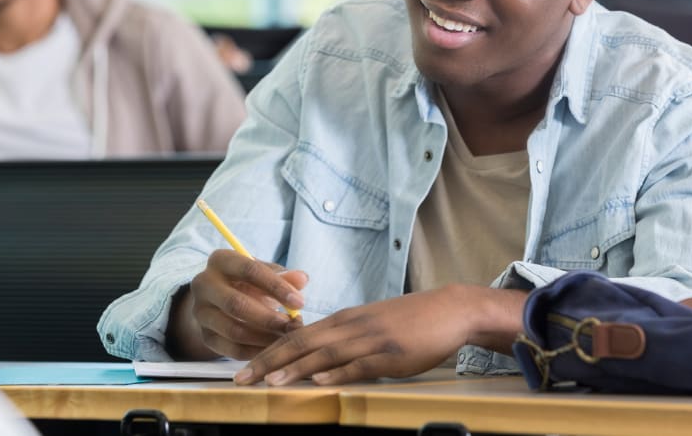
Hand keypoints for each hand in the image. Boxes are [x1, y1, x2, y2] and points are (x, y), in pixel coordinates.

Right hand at [181, 249, 307, 359]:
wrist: (221, 301)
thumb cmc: (250, 283)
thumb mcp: (265, 274)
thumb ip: (284, 277)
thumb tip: (302, 279)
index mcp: (220, 260)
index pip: (249, 270)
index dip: (276, 287)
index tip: (300, 302)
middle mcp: (203, 284)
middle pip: (236, 304)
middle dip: (269, 318)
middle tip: (294, 326)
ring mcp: (200, 312)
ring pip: (234, 330)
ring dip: (265, 338)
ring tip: (287, 339)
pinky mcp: (205, 336)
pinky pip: (232, 349)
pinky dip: (256, 352)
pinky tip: (275, 349)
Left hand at [235, 285, 525, 385]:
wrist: (450, 310)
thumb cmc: (410, 320)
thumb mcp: (372, 324)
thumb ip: (345, 337)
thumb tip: (316, 356)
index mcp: (345, 319)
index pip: (298, 334)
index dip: (268, 351)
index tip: (244, 366)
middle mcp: (353, 326)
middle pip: (303, 343)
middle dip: (269, 360)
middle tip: (241, 377)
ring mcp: (372, 340)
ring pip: (325, 354)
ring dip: (295, 368)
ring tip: (270, 381)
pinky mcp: (392, 355)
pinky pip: (360, 365)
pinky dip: (338, 373)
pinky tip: (320, 380)